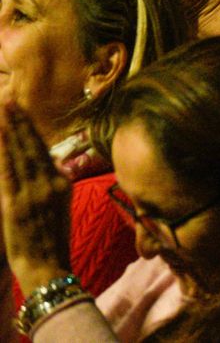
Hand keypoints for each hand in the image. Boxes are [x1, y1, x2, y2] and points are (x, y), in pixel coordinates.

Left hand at [0, 104, 72, 294]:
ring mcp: (34, 192)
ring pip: (21, 154)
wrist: (49, 269)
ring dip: (11, 130)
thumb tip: (47, 168)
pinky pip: (9, 172)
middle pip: (32, 147)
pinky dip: (5, 152)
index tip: (21, 112)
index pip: (44, 151)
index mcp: (62, 184)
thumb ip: (52, 187)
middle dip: (20, 122)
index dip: (30, 130)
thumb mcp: (59, 209)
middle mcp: (51, 183)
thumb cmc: (52, 243)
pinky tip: (1, 136)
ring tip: (3, 110)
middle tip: (9, 100)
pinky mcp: (16, 204)